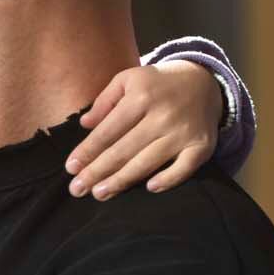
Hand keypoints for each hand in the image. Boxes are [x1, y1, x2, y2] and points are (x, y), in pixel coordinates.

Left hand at [65, 60, 222, 199]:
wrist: (202, 82)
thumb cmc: (155, 84)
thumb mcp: (127, 80)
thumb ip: (105, 101)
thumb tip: (84, 124)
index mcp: (140, 97)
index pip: (108, 131)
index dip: (88, 151)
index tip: (71, 168)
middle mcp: (162, 116)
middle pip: (124, 150)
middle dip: (97, 171)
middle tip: (77, 189)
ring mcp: (183, 133)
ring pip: (148, 162)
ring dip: (122, 181)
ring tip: (99, 194)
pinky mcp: (202, 146)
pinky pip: (184, 168)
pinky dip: (168, 180)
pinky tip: (149, 188)